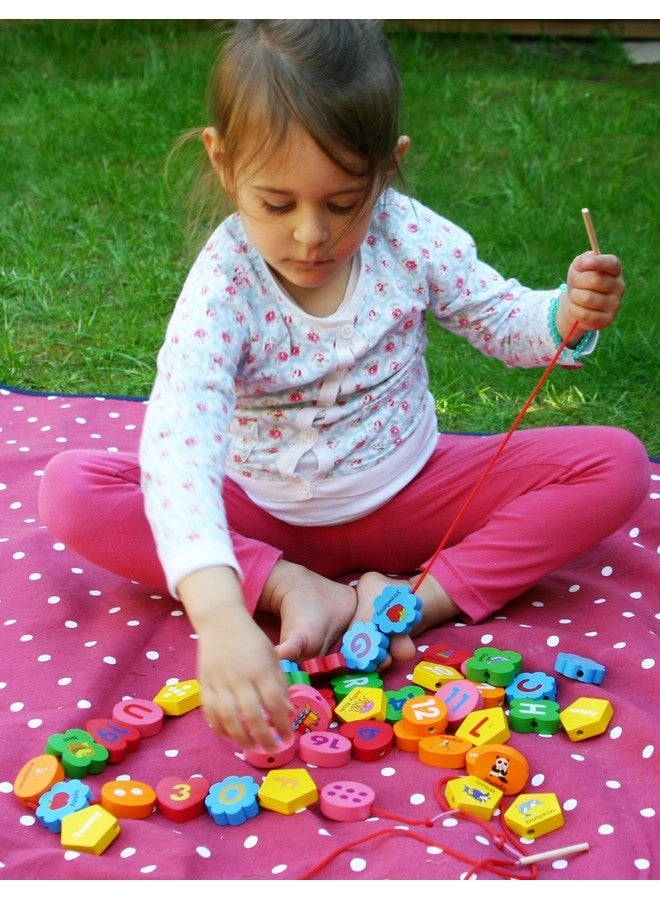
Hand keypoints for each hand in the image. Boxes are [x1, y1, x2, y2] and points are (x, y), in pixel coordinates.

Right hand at [178, 566, 291, 750]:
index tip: (288, 738)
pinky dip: (219, 728)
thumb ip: (280, 683)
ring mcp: (219, 682)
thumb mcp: (271, 657)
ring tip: (251, 748)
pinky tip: (229, 736)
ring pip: (229, 718)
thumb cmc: (251, 640)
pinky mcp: (203, 684)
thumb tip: (289, 711)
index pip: (274, 703)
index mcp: (261, 669)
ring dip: (240, 738)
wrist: (221, 621)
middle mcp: (240, 677)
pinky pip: (209, 712)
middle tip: (272, 750)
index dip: (282, 724)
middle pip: (252, 716)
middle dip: (264, 738)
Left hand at [557, 251, 624, 343]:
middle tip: (576, 284)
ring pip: (588, 298)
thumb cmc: (579, 281)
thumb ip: (583, 260)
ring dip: (575, 296)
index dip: (598, 262)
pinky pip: (585, 314)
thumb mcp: (579, 267)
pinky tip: (576, 307)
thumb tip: (588, 259)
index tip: (584, 263)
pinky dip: (574, 309)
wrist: (575, 303)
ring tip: (576, 296)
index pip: (612, 263)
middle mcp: (619, 286)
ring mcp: (615, 304)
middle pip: (596, 280)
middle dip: (578, 281)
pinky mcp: (607, 319)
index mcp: (615, 270)